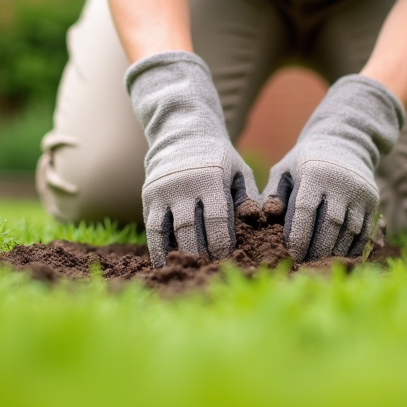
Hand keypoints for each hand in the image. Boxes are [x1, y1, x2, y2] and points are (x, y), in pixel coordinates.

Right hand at [126, 51, 258, 267]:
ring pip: (170, 231)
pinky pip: (152, 229)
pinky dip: (158, 249)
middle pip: (191, 229)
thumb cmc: (219, 159)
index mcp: (210, 178)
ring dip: (181, 254)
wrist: (183, 134)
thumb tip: (256, 224)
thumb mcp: (239, 171)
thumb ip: (247, 198)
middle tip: (213, 270)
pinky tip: (164, 265)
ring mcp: (163, 192)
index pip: (217, 219)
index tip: (229, 260)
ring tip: (192, 271)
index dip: (222, 243)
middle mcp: (184, 185)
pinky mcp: (149, 197)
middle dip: (202, 253)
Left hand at [264, 75, 403, 262]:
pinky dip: (353, 248)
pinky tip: (339, 256)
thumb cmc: (306, 161)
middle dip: (317, 249)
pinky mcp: (374, 201)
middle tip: (305, 265)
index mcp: (315, 173)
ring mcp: (361, 192)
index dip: (299, 236)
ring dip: (334, 251)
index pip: (306, 210)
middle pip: (330, 225)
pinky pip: (365, 231)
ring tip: (320, 264)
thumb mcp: (285, 169)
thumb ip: (274, 193)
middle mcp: (341, 182)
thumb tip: (267, 218)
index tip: (292, 254)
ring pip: (350, 231)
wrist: (345, 143)